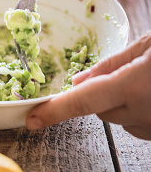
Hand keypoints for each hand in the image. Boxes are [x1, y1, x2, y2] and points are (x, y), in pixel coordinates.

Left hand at [26, 32, 150, 139]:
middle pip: (99, 110)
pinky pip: (135, 126)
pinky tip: (149, 95)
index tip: (32, 119)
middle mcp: (142, 113)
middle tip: (125, 72)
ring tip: (144, 81)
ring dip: (119, 104)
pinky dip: (135, 112)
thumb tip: (78, 82)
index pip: (83, 101)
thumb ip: (111, 64)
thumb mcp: (147, 46)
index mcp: (134, 86)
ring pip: (117, 119)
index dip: (54, 111)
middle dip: (99, 93)